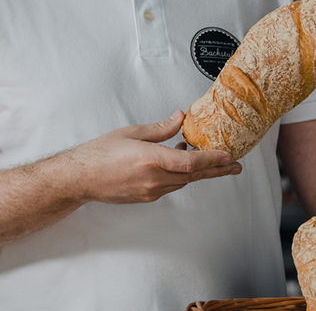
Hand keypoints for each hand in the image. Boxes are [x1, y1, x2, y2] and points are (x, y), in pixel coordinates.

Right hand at [65, 110, 241, 203]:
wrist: (81, 178)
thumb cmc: (100, 154)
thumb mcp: (132, 133)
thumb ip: (160, 128)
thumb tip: (180, 118)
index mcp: (150, 160)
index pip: (190, 163)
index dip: (212, 160)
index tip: (228, 157)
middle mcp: (153, 179)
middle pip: (192, 176)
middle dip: (216, 170)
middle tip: (234, 166)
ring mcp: (150, 191)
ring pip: (183, 182)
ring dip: (197, 172)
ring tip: (210, 161)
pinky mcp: (146, 197)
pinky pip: (170, 186)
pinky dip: (180, 176)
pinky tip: (182, 165)